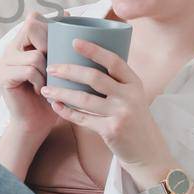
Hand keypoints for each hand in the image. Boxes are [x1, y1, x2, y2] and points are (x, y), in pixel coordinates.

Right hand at [0, 9, 64, 142]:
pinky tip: (38, 90)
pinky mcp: (3, 76)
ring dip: (47, 71)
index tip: (59, 46)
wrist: (35, 123)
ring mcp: (4, 62)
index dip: (50, 27)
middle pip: (31, 26)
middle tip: (52, 65)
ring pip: (35, 53)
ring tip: (46, 84)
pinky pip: (29, 69)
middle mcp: (10, 48)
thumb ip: (57, 42)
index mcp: (21, 43)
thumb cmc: (51, 95)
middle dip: (49, 45)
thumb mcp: (57, 65)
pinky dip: (39, 81)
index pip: (34, 19)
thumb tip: (65, 13)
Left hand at [39, 37, 173, 170]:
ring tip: (45, 89)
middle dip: (69, 71)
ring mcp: (120, 114)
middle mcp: (129, 96)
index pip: (114, 61)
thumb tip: (84, 62)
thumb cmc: (134, 119)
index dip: (94, 50)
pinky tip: (56, 106)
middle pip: (94, 78)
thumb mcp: (132, 96)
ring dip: (62, 93)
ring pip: (84, 99)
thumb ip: (115, 82)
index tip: (75, 41)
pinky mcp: (111, 130)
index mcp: (134, 83)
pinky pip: (83, 119)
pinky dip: (67, 112)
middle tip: (51, 68)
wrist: (148, 152)